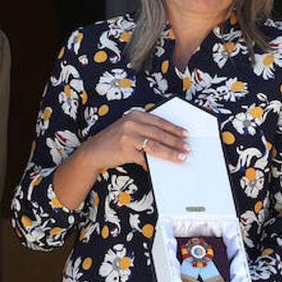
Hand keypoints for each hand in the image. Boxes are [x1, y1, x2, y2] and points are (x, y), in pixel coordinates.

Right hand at [53, 107, 189, 208]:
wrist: (93, 151)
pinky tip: (163, 166)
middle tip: (187, 147)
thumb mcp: (129, 131)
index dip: (174, 128)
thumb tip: (167, 142)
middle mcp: (132, 122)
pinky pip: (144, 157)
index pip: (159, 121)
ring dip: (170, 151)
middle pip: (159, 132)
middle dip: (176, 141)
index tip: (186, 134)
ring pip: (155, 144)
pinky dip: (154, 162)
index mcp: (135, 115)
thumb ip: (145, 132)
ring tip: (181, 156)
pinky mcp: (125, 149)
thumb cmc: (113, 141)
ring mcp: (128, 135)